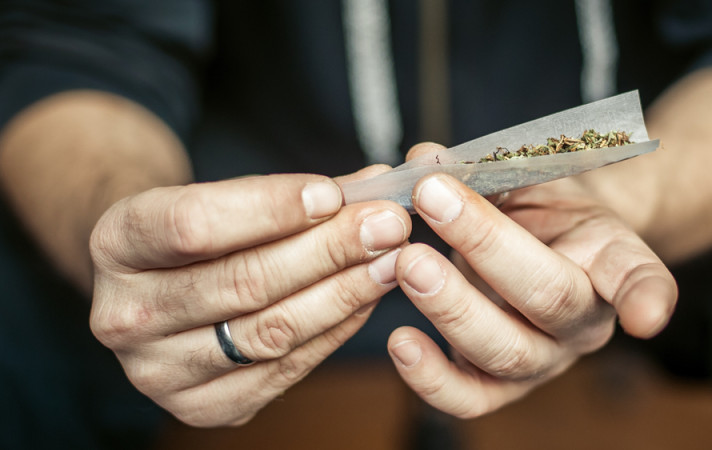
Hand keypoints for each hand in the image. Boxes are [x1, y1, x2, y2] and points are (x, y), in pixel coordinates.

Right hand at [89, 170, 410, 425]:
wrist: (162, 287)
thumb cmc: (200, 235)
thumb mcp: (222, 197)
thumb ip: (295, 194)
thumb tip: (376, 184)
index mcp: (116, 245)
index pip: (194, 225)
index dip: (271, 209)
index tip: (333, 194)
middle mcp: (125, 316)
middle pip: (242, 283)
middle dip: (328, 250)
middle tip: (387, 224)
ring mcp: (161, 372)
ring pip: (270, 331)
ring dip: (344, 292)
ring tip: (391, 259)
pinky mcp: (205, 407)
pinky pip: (286, 368)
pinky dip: (335, 329)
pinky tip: (368, 297)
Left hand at [387, 144, 676, 417]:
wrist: (538, 252)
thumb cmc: (542, 213)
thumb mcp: (530, 177)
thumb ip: (484, 167)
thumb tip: (423, 160)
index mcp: (609, 261)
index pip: (637, 278)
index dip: (647, 298)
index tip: (646, 318)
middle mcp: (583, 322)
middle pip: (547, 298)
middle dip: (485, 245)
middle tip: (433, 199)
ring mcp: (542, 360)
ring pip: (505, 352)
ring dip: (449, 305)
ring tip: (407, 261)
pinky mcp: (498, 385)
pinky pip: (468, 398)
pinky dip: (430, 378)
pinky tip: (400, 341)